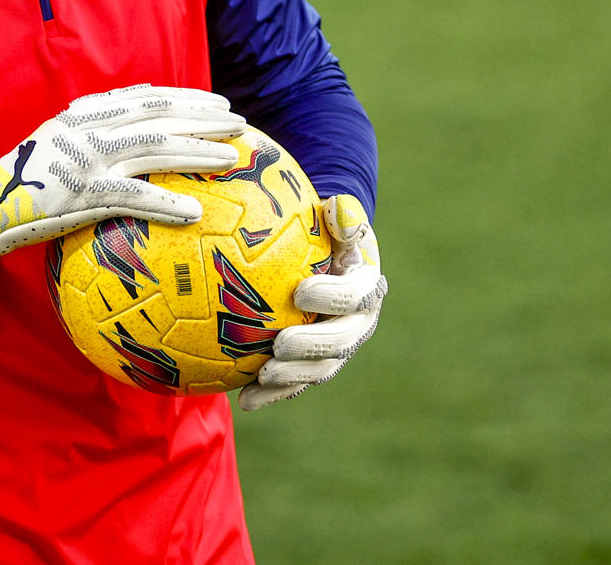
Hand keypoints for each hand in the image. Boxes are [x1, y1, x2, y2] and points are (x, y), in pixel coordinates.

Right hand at [0, 84, 243, 281]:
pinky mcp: (82, 194)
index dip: (188, 97)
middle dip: (204, 118)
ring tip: (232, 158)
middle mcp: (89, 128)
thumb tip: (144, 105)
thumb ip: (98, 120)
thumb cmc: (29, 176)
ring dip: (197, 152)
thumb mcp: (61, 135)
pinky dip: (167, 201)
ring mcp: (87, 160)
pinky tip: (195, 210)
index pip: (148, 97)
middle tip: (239, 124)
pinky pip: (135, 196)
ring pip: (155, 149)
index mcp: (86, 111)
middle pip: (159, 116)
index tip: (220, 101)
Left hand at [237, 193, 384, 410]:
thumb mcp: (335, 217)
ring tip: (263, 376)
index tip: (301, 291)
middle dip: (312, 346)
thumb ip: (340, 214)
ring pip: (320, 370)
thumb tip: (338, 209)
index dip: (333, 296)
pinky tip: (245, 400)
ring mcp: (337, 348)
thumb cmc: (324, 232)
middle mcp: (357, 322)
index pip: (355, 294)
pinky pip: (295, 383)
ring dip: (293, 377)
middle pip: (341, 341)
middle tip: (280, 343)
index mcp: (365, 287)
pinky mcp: (314, 365)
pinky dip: (273, 394)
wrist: (325, 258)